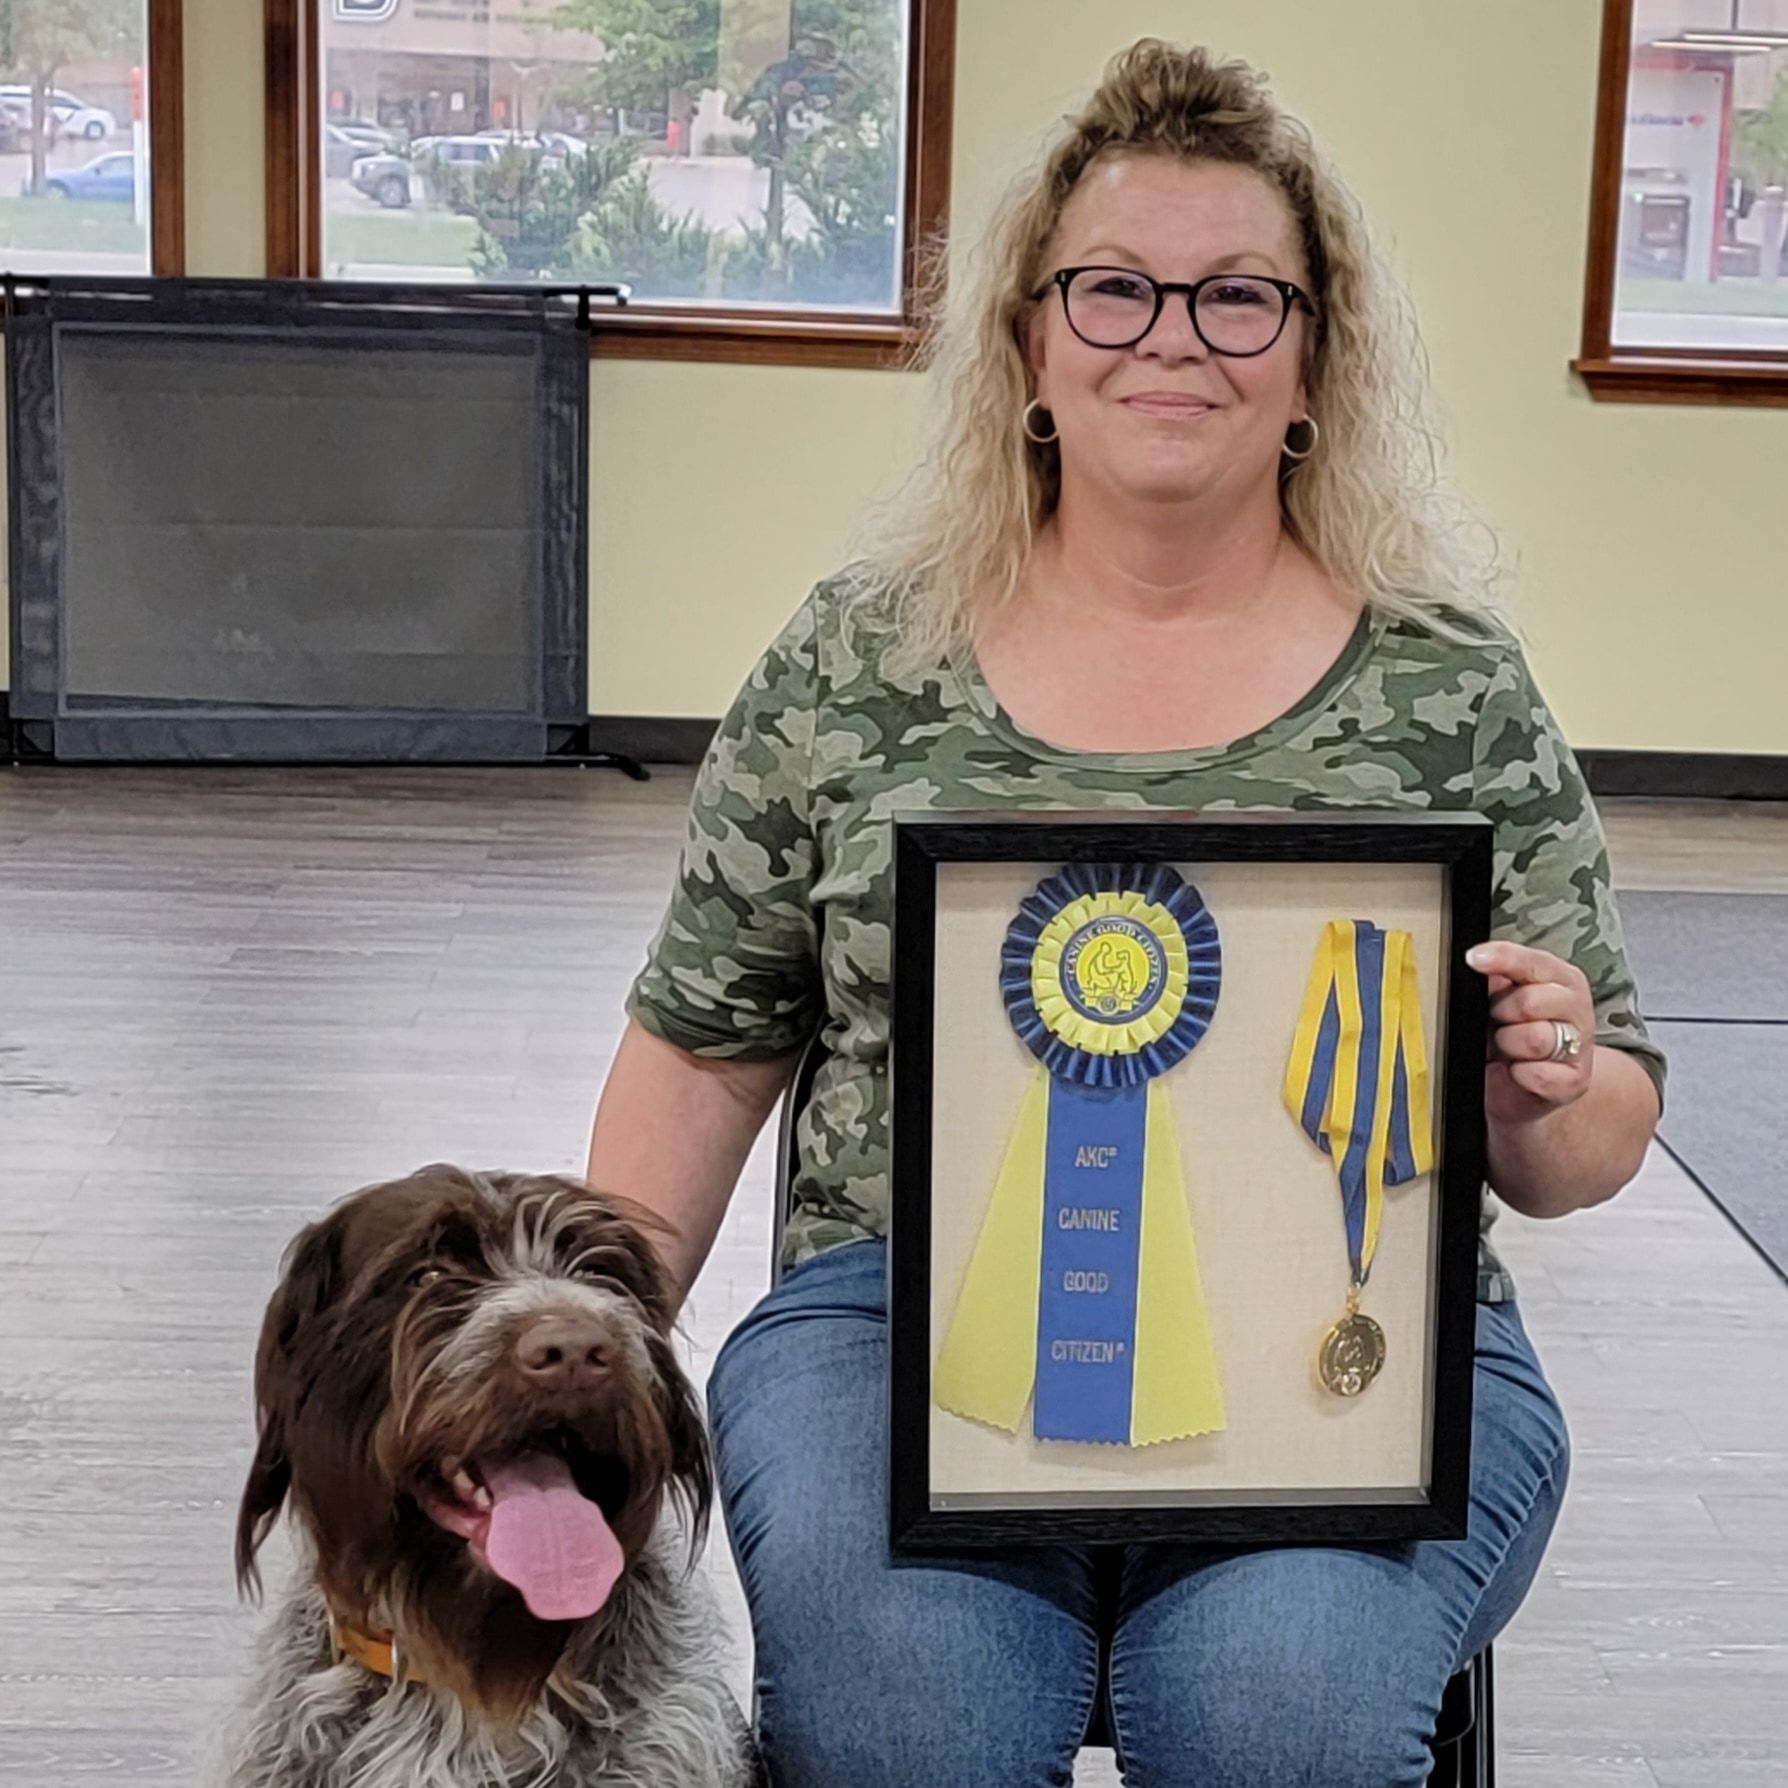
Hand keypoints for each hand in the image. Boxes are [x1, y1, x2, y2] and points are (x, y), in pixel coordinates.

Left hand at [1466, 941, 1595, 1126]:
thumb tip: (1479, 965)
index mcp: (1558, 977)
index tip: (1473, 959)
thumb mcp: (1498, 1000)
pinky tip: (1516, 1070)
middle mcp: (1574, 1007)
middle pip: (1530, 1002)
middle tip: (1495, 1022)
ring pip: (1535, 1039)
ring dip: (1508, 1046)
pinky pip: (1539, 1075)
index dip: (1503, 959)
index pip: (1532, 962)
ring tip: (1504, 1049)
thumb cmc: (1508, 1034)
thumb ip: (1494, 980)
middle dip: (1501, 1014)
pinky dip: (1519, 1074)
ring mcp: (1579, 1045)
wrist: (1522, 1087)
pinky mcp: (1574, 1081)